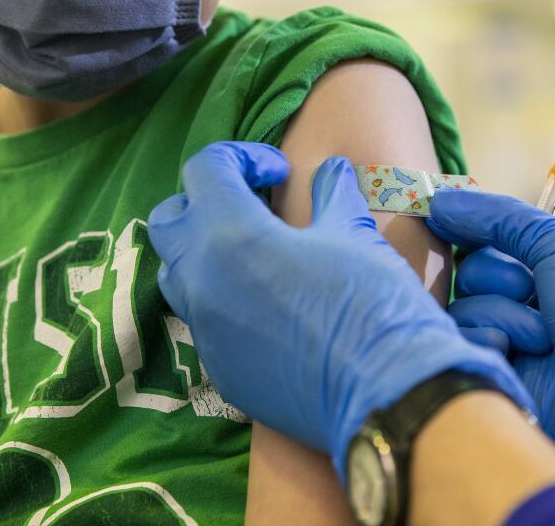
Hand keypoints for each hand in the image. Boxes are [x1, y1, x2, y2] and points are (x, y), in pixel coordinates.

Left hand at [148, 142, 531, 479]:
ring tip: (255, 254)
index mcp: (231, 236)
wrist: (385, 397)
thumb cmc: (371, 305)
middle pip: (169, 221)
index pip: (205, 170)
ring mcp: (205, 331)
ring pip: (177, 275)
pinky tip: (271, 307)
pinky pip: (203, 322)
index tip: (279, 173)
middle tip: (253, 205)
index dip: (241, 158)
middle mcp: (202, 281)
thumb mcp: (354, 235)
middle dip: (204, 201)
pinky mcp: (219, 370)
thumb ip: (332, 196)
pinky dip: (223, 301)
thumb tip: (331, 170)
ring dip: (204, 252)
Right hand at [429, 190, 554, 515]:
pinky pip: (462, 346)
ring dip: (503, 317)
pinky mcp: (493, 378)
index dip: (470, 235)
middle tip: (530, 291)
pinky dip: (490, 344)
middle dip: (497, 279)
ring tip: (543, 337)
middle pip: (467, 277)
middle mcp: (519, 307)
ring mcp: (506, 344)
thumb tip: (440, 200)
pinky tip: (519, 357)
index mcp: (539, 274)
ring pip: (462, 311)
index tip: (448, 223)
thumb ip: (500, 217)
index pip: (480, 244)